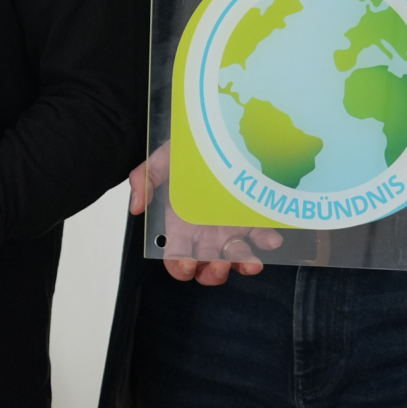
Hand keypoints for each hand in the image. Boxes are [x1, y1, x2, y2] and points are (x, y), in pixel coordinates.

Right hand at [129, 143, 282, 285]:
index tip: (187, 263)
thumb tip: (135, 208)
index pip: (176, 258)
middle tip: (219, 265)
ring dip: (243, 265)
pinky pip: (262, 237)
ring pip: (236, 259)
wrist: (209, 133)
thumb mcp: (158, 161)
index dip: (180, 267)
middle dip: (214, 274)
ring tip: (250, 261)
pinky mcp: (251, 218)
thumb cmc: (182, 152)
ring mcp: (229, 228)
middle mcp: (204, 234)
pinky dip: (268, 242)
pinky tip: (271, 239)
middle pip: (208, 268)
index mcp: (179, 227)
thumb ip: (144, 181)